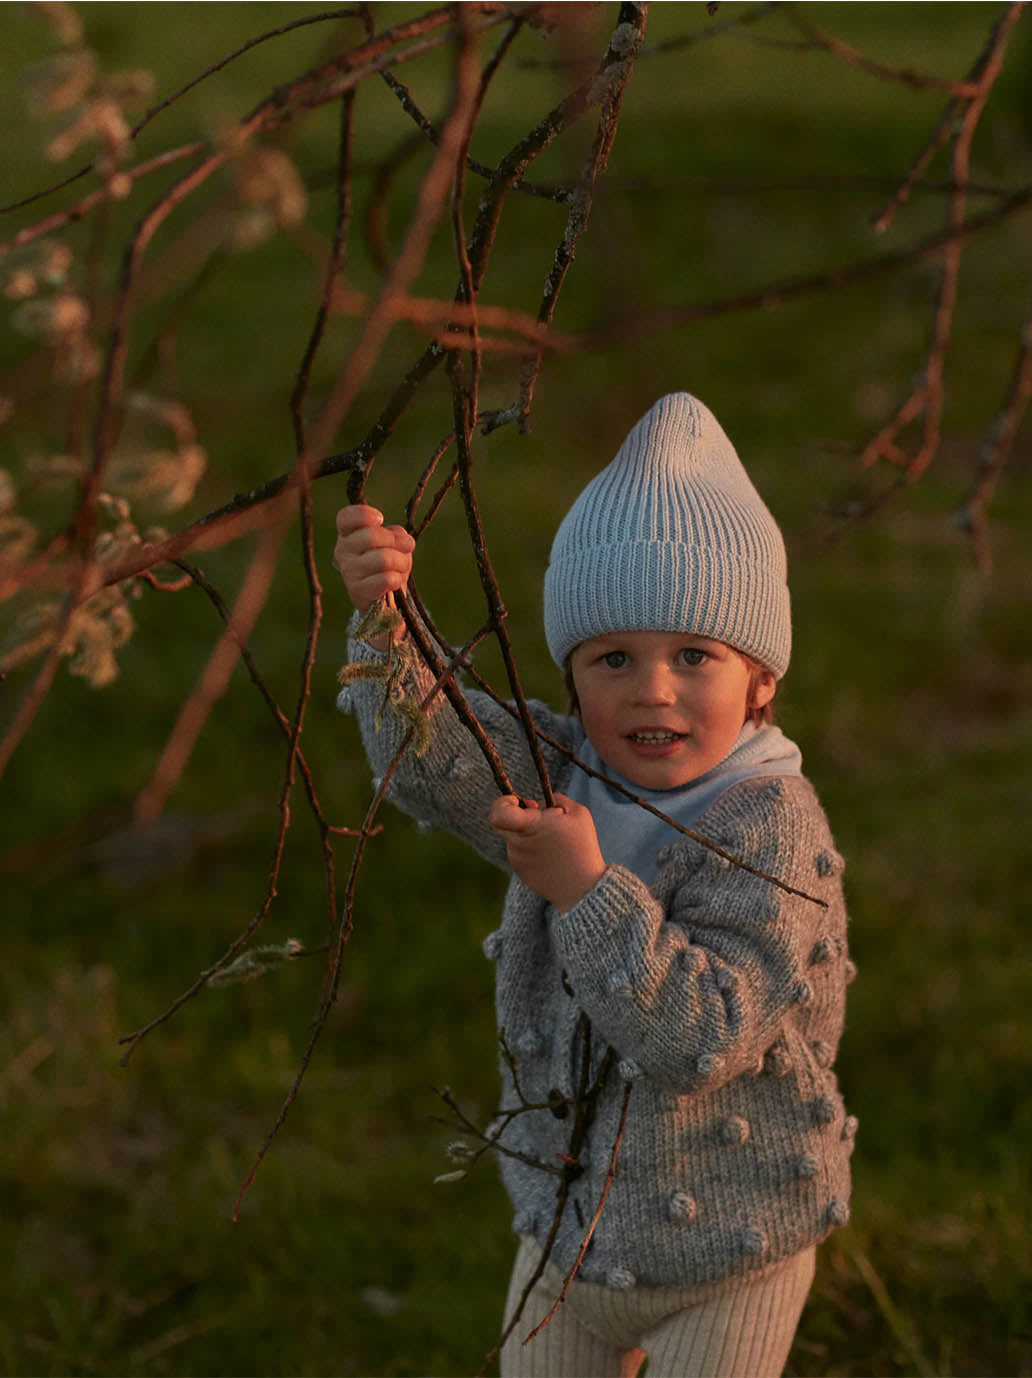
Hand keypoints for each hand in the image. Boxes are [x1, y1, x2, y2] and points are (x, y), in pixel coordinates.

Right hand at [333, 505, 413, 641]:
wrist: (386, 599)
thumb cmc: (389, 563)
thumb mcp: (394, 542)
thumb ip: (396, 534)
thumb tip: (403, 540)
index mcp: (347, 535)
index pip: (345, 518)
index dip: (363, 515)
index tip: (380, 519)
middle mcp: (342, 552)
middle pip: (371, 536)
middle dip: (397, 542)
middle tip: (407, 548)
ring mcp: (348, 572)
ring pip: (383, 558)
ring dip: (401, 562)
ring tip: (401, 568)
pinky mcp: (357, 592)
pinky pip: (385, 579)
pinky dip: (396, 579)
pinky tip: (394, 582)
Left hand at [489, 793, 605, 912]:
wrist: (582, 889)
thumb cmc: (582, 848)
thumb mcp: (578, 814)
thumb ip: (556, 800)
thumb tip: (537, 804)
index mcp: (530, 827)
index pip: (498, 813)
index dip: (503, 802)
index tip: (517, 801)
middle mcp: (518, 843)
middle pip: (504, 822)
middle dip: (519, 814)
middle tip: (538, 815)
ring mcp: (516, 859)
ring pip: (515, 836)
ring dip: (530, 833)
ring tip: (556, 842)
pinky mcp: (520, 871)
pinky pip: (520, 851)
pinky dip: (532, 848)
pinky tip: (552, 855)